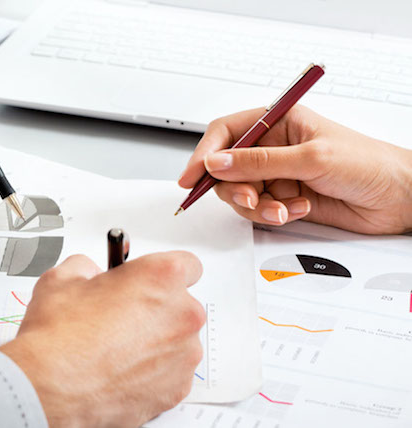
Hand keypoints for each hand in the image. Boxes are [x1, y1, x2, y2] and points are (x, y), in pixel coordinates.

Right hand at [0, 253, 204, 427]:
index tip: (148, 281)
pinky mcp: (176, 389)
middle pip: (181, 305)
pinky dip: (152, 372)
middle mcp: (182, 315)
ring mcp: (183, 355)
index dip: (162, 274)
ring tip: (115, 349)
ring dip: (154, 342)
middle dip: (155, 310)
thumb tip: (91, 274)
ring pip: (177, 341)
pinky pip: (171, 373)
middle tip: (121, 317)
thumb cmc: (58, 337)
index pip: (187, 265)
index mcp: (161, 278)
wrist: (49, 387)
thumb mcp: (62, 278)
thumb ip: (88, 267)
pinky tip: (119, 370)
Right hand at [178, 106, 411, 233]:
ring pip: (241, 194)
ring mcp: (278, 175)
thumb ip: (259, 162)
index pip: (226, 132)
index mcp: (278, 122)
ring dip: (257, 206)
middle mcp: (274, 148)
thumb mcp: (310, 158)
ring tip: (283, 208)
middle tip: (250, 198)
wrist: (399, 198)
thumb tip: (217, 162)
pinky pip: (259, 210)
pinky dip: (274, 215)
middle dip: (234, 188)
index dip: (204, 152)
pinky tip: (299, 209)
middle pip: (227, 168)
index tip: (192, 177)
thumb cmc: (368, 164)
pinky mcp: (285, 199)